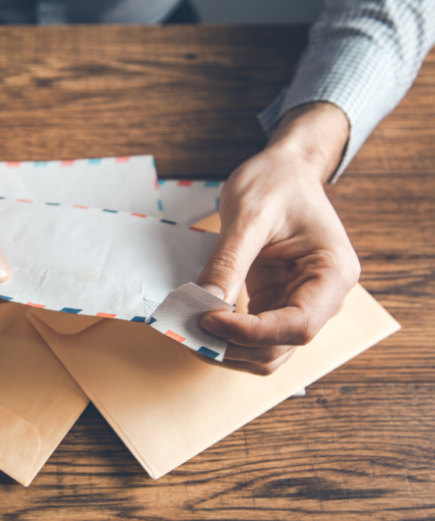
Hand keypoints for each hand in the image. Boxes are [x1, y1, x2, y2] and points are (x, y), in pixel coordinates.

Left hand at [196, 102, 359, 374]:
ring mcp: (299, 303)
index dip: (251, 332)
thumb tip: (207, 301)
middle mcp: (323, 297)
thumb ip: (230, 261)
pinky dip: (225, 336)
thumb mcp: (250, 215)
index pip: (298, 324)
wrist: (283, 169)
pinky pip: (253, 334)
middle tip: (187, 329)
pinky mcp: (276, 302)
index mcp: (333, 273)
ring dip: (228, 349)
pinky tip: (198, 323)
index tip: (207, 319)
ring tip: (188, 330)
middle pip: (281, 346)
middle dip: (234, 346)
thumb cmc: (276, 182)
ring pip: (267, 351)